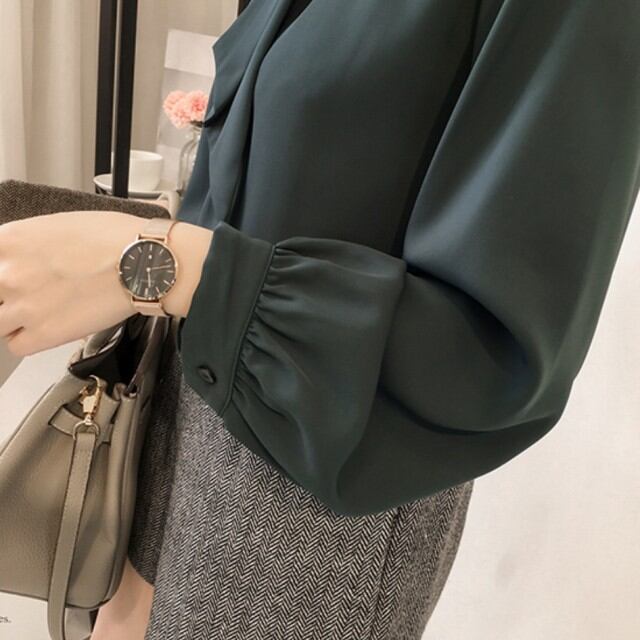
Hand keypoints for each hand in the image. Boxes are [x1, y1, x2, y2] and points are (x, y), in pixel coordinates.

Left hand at [0, 210, 212, 356]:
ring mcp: (24, 306)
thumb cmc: (115, 239)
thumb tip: (24, 254)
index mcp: (11, 240)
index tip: (12, 273)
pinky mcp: (44, 334)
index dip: (4, 269)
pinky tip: (44, 328)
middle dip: (6, 294)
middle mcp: (9, 273)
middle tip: (28, 292)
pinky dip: (26, 339)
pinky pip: (15, 346)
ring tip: (34, 312)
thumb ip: (28, 242)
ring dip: (11, 318)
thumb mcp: (58, 224)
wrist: (143, 263)